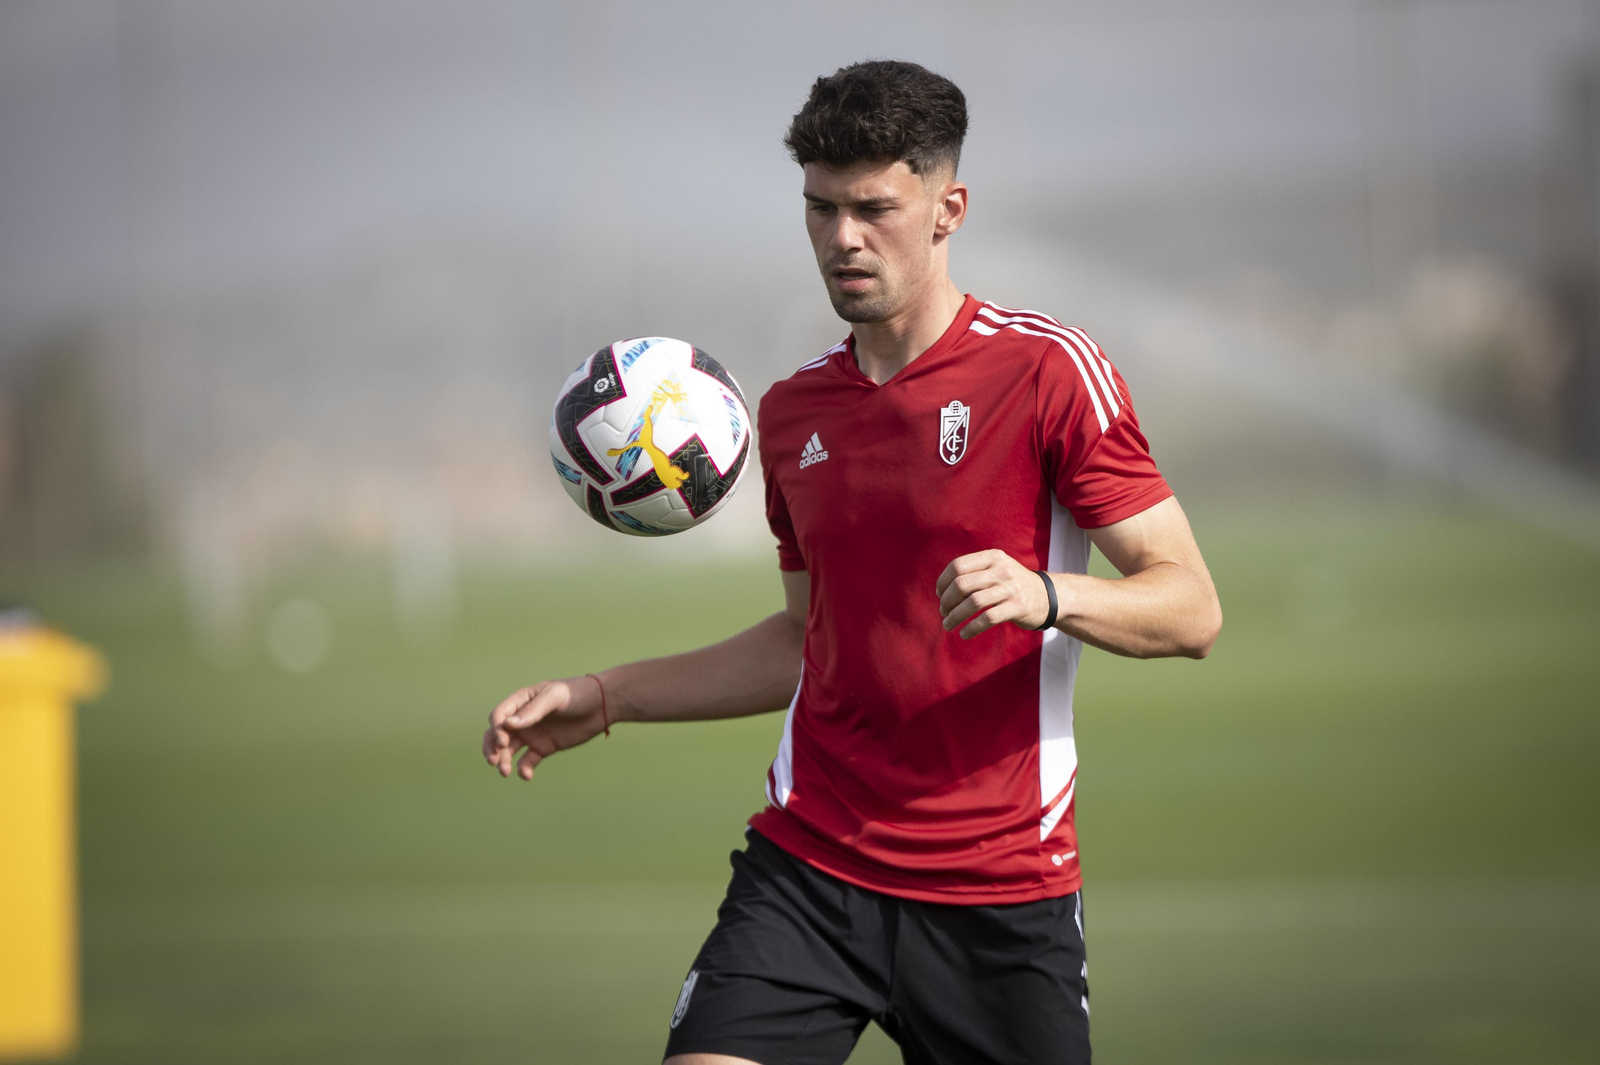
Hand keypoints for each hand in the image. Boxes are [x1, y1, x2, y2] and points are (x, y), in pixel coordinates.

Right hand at [481, 676, 609, 780]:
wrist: (602, 705)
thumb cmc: (578, 693)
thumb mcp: (556, 697)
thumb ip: (534, 711)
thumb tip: (508, 725)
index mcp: (521, 701)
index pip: (499, 717)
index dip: (496, 730)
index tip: (504, 741)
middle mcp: (522, 719)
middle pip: (497, 735)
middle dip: (492, 748)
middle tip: (494, 762)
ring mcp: (532, 734)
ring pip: (509, 750)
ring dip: (504, 761)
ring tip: (506, 772)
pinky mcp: (544, 748)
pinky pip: (527, 761)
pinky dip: (524, 769)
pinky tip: (526, 775)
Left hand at [936, 549, 1052, 638]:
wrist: (1049, 596)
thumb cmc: (1013, 584)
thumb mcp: (998, 568)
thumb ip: (975, 572)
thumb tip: (943, 589)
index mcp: (993, 557)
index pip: (958, 566)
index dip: (944, 581)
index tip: (940, 594)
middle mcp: (1002, 570)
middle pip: (962, 584)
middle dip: (947, 601)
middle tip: (943, 611)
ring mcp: (1010, 588)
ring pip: (973, 603)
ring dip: (955, 616)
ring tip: (947, 624)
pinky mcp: (1017, 607)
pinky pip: (987, 619)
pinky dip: (972, 628)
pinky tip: (964, 633)